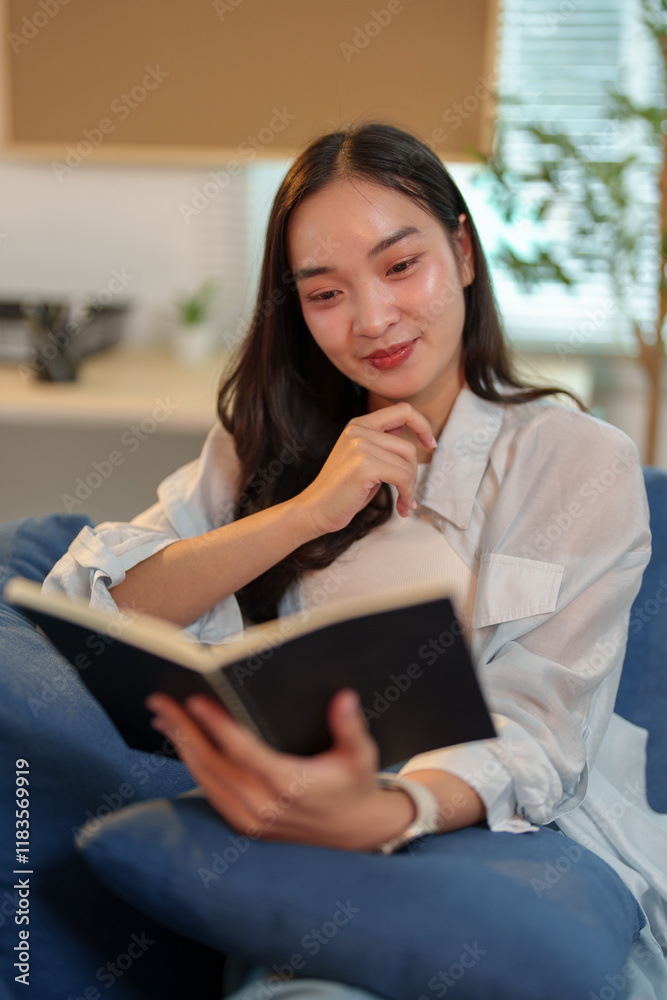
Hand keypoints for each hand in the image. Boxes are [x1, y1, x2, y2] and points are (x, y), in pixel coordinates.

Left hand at [145, 688, 415, 850]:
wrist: (357, 835)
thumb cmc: (356, 786)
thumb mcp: (362, 756)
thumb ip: (350, 727)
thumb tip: (344, 697)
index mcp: (291, 784)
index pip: (243, 752)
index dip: (216, 726)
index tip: (194, 701)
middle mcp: (266, 806)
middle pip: (213, 764)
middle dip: (184, 730)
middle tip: (160, 702)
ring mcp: (252, 820)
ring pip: (206, 780)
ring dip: (182, 747)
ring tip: (163, 717)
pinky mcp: (246, 827)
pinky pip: (211, 795)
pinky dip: (193, 768)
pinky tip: (183, 745)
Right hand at [295, 401, 436, 535]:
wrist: (315, 510)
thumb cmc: (342, 491)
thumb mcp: (364, 459)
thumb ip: (384, 444)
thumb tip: (415, 435)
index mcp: (358, 425)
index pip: (403, 410)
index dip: (422, 425)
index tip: (429, 444)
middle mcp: (358, 431)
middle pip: (408, 446)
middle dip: (413, 473)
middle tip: (408, 493)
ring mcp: (360, 446)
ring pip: (407, 463)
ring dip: (410, 488)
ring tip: (404, 504)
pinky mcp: (364, 466)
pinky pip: (402, 477)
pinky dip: (407, 494)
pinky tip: (402, 507)